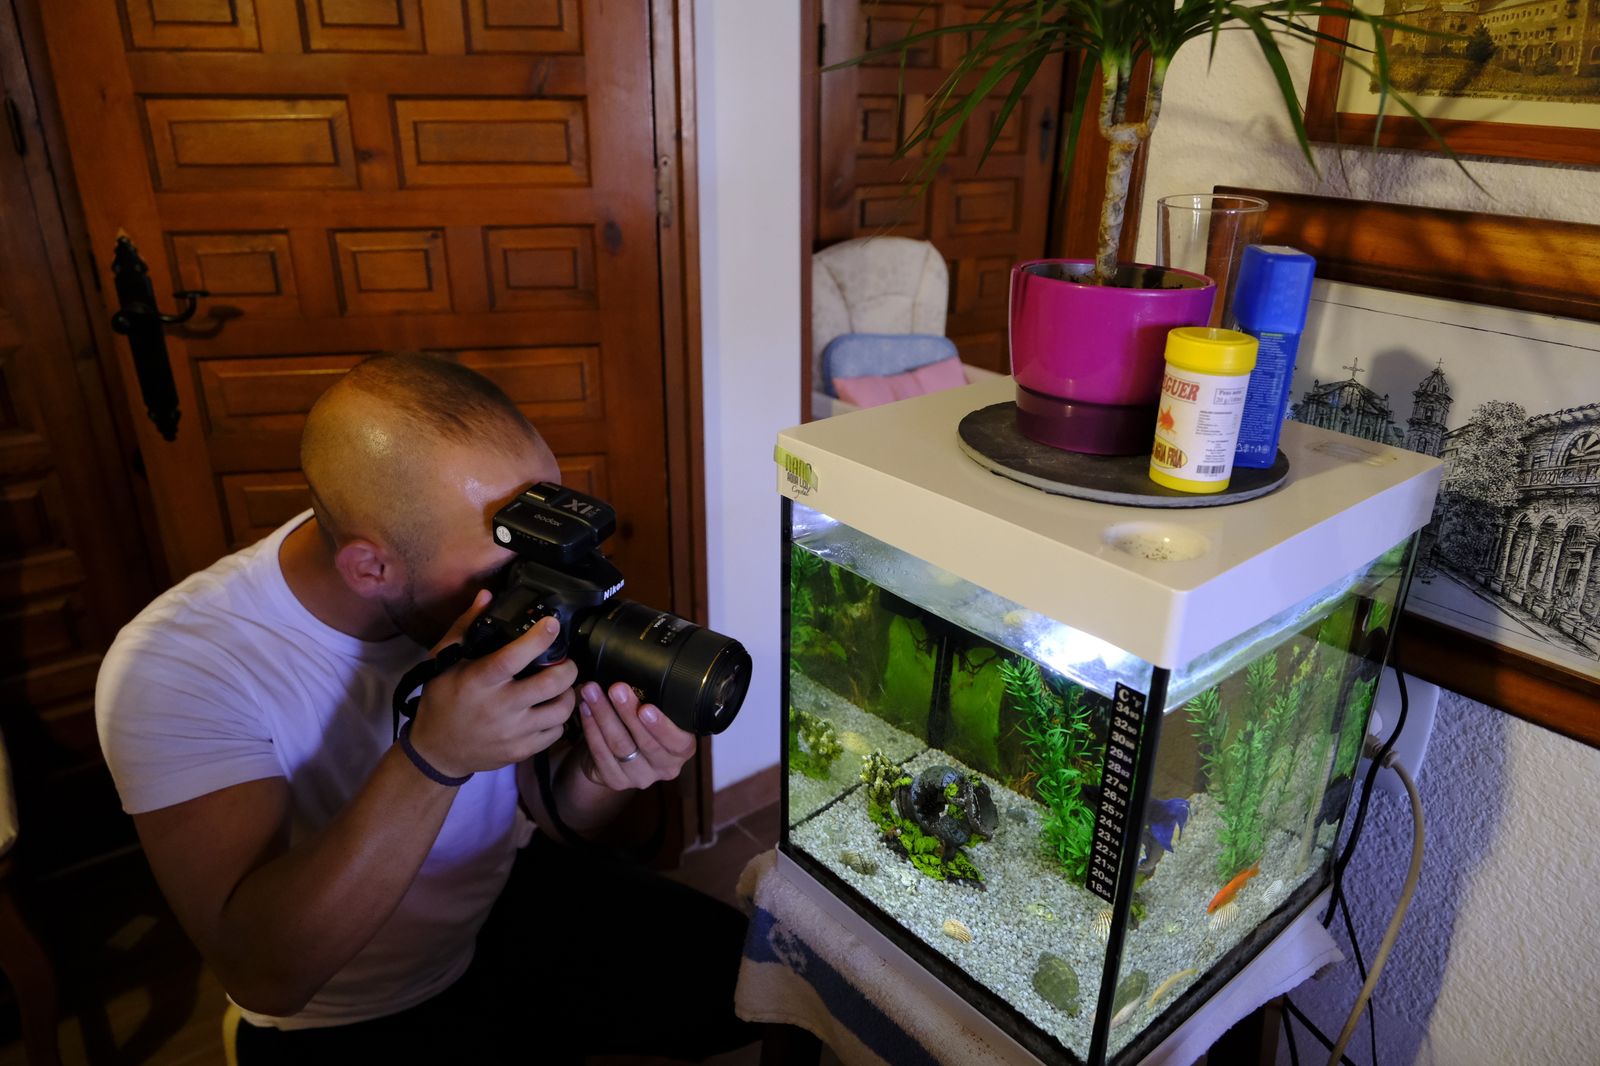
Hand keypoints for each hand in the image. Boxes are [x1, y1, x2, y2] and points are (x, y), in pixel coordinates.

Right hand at [410, 591, 578, 777]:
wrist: (436, 751)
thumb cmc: (441, 700)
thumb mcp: (443, 660)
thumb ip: (465, 626)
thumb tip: (487, 595)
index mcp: (478, 681)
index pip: (512, 657)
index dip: (537, 639)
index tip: (552, 624)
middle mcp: (498, 708)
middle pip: (550, 684)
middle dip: (568, 668)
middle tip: (565, 662)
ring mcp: (512, 733)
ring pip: (561, 710)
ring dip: (568, 694)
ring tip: (561, 686)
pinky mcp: (520, 751)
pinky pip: (556, 733)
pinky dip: (559, 719)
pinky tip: (550, 710)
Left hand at [574, 681, 696, 790]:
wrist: (620, 749)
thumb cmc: (642, 723)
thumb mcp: (656, 710)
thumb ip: (656, 698)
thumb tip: (641, 665)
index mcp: (682, 748)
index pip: (677, 741)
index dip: (661, 726)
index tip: (646, 706)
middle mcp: (666, 767)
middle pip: (646, 742)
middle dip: (627, 712)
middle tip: (616, 689)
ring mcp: (640, 777)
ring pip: (620, 746)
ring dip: (604, 715)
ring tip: (592, 692)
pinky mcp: (616, 781)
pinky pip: (601, 754)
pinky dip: (591, 729)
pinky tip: (585, 709)